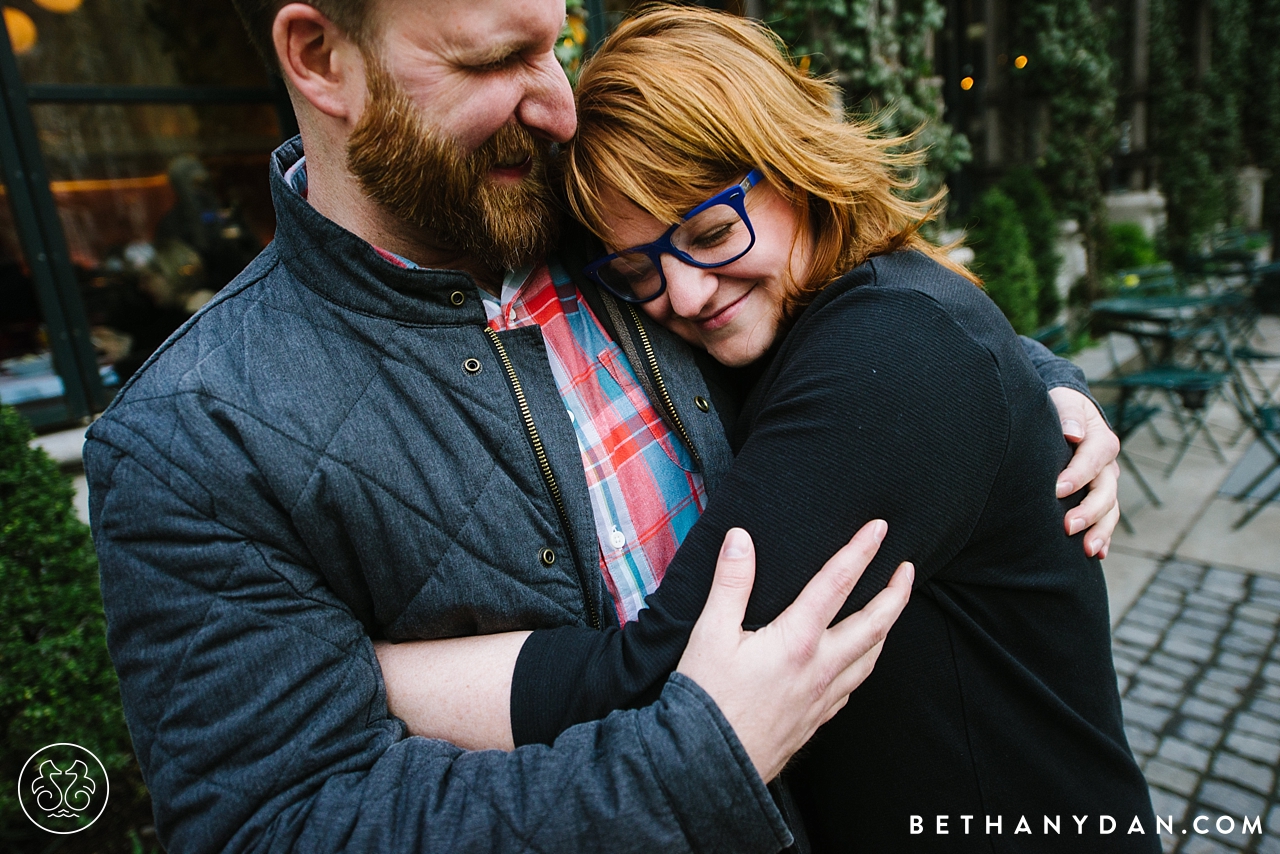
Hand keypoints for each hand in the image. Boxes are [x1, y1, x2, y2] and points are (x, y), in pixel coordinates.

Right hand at [677, 521, 912, 782]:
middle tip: (908, 569)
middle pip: (873, 625)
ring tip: (892, 609)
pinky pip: (853, 685)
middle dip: (895, 593)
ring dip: (887, 628)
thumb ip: (730, 584)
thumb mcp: (710, 635)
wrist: (708, 768)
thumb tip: (740, 539)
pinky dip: (866, 662)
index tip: (879, 529)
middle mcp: (819, 668)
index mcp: (796, 641)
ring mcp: (822, 697)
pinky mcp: (816, 719)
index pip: (836, 584)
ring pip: (870, 657)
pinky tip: (859, 660)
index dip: (860, 552)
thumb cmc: (706, 700)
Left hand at [1048, 387, 1120, 557]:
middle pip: (1105, 490)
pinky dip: (1103, 536)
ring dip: (1100, 530)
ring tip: (1087, 549)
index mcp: (1101, 440)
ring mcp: (1106, 483)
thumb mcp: (1065, 401)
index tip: (1057, 489)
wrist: (1070, 415)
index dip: (1077, 475)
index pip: (1093, 459)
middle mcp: (1108, 465)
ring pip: (1110, 509)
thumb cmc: (1062, 408)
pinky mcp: (1099, 496)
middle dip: (1089, 511)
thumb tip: (1073, 432)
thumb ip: (1070, 414)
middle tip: (1068, 527)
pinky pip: (1106, 518)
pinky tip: (1097, 553)